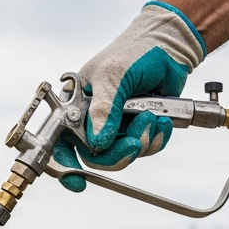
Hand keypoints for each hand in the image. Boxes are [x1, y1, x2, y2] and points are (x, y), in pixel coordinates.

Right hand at [53, 1, 205, 190]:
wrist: (169, 48)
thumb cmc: (134, 52)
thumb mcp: (113, 76)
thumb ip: (103, 110)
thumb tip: (97, 143)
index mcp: (74, 105)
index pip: (59, 140)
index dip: (64, 163)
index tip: (76, 180)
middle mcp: (90, 119)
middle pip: (94, 156)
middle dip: (117, 153)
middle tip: (134, 143)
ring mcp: (114, 125)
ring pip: (121, 155)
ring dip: (141, 141)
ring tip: (151, 117)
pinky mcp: (136, 128)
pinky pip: (142, 148)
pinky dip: (155, 139)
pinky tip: (161, 121)